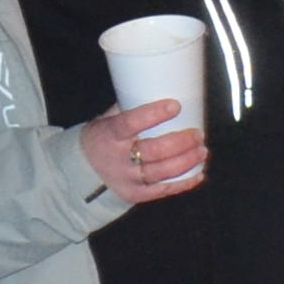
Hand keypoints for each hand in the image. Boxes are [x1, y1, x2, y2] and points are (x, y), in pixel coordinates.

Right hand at [79, 99, 206, 203]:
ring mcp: (126, 179)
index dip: (154, 114)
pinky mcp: (135, 195)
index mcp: (109, 135)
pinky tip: (199, 173)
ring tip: (202, 151)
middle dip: (181, 142)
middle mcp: (118, 159)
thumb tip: (161, 89)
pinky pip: (162, 190)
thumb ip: (130, 109)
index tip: (176, 106)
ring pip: (162, 172)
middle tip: (198, 133)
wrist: (80, 173)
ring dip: (187, 161)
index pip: (131, 123)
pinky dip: (183, 183)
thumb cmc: (102, 139)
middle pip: (154, 151)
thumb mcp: (107, 121)